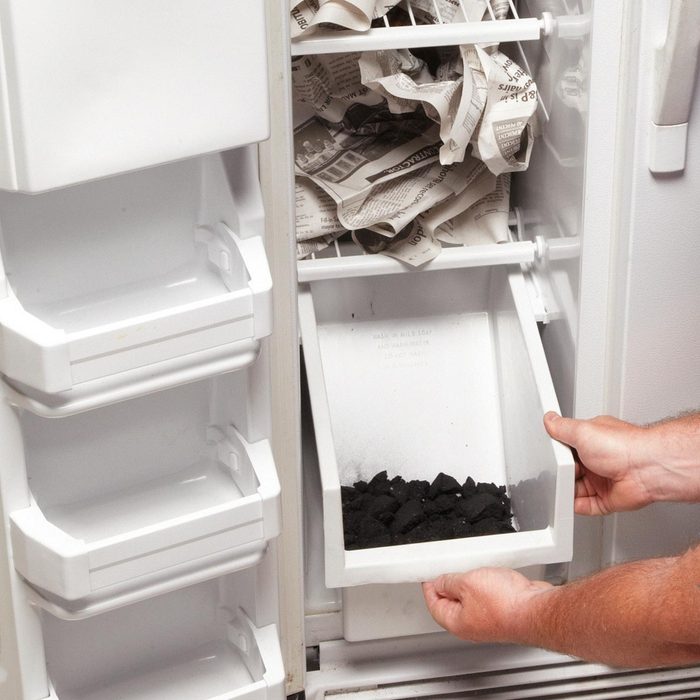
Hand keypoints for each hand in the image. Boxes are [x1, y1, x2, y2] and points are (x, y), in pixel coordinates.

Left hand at [422, 568, 551, 643]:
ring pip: (472, 599)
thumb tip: (438, 582)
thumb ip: (448, 582)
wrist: (535, 609)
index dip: (429, 587)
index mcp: (456, 622)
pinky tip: (490, 575)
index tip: (428, 574)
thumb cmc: (504, 603)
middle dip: (449, 584)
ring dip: (470, 583)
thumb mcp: (466, 583)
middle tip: (448, 569)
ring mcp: (489, 620)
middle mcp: (472, 625)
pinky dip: (486, 584)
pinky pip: (488, 596)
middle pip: (452, 603)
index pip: (434, 605)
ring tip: (471, 569)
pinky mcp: (504, 612)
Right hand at [544, 412, 653, 515]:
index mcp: (592, 440)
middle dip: (561, 473)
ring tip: (561, 487)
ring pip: (576, 489)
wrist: (647, 469)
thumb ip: (562, 427)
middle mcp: (598, 460)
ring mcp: (603, 480)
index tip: (549, 455)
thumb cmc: (624, 446)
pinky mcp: (608, 499)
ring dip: (567, 490)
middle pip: (569, 470)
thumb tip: (549, 419)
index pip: (567, 448)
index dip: (558, 453)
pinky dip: (576, 506)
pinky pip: (587, 506)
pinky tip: (569, 502)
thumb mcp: (582, 430)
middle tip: (558, 471)